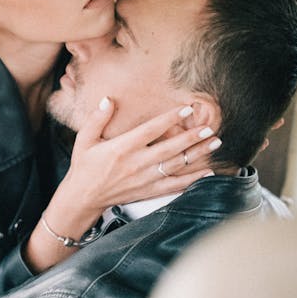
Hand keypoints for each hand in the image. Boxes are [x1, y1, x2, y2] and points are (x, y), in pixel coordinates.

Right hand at [24, 99, 217, 273]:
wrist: (83, 197)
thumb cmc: (84, 166)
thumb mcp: (84, 139)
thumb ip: (97, 119)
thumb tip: (108, 100)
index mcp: (122, 147)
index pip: (151, 130)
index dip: (170, 119)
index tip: (186, 110)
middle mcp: (137, 163)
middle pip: (171, 148)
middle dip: (192, 137)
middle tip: (209, 128)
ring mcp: (145, 179)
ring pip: (177, 166)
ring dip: (197, 154)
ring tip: (214, 144)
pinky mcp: (148, 191)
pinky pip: (175, 186)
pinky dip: (193, 180)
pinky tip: (207, 173)